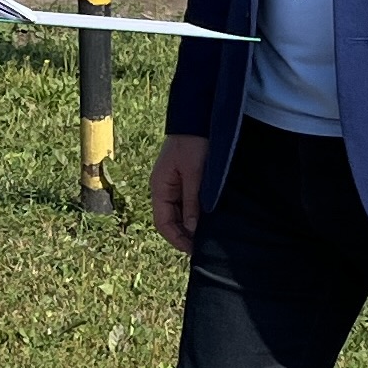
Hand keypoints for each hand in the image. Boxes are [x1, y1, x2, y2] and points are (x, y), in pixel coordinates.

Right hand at [149, 133, 209, 253]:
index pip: (162, 223)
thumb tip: (191, 229)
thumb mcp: (194, 173)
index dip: (176, 239)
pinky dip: (195, 214)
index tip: (193, 250)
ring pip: (179, 214)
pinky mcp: (185, 180)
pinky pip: (187, 203)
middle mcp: (164, 189)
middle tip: (203, 248)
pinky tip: (208, 220)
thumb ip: (192, 201)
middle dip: (184, 235)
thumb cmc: (193, 142)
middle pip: (170, 221)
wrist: (197, 117)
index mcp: (160, 187)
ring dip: (190, 226)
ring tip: (207, 237)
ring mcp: (174, 185)